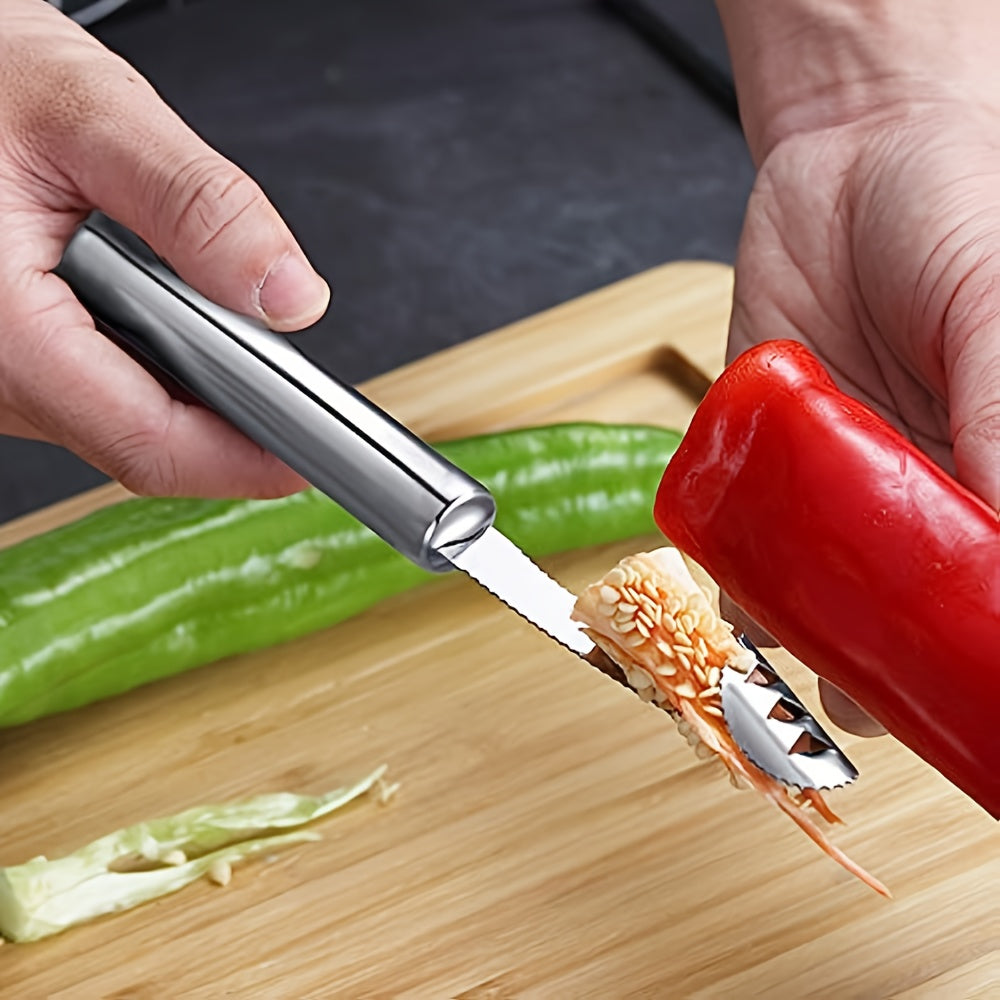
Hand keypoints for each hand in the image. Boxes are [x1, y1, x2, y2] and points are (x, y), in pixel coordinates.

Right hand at [0, 0, 329, 496]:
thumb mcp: (88, 112)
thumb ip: (196, 204)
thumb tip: (286, 294)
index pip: (144, 439)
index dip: (240, 459)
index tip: (307, 453)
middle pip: (138, 441)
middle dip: (227, 425)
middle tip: (293, 391)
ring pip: (118, 424)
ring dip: (191, 396)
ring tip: (235, 343)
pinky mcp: (10, 360)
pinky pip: (94, 394)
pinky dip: (154, 373)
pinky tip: (179, 330)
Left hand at [725, 99, 999, 733]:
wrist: (848, 158)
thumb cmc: (957, 211)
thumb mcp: (994, 314)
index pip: (991, 585)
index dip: (983, 651)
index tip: (970, 701)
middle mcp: (933, 494)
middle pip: (921, 618)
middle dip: (900, 675)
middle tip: (873, 708)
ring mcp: (846, 486)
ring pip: (835, 599)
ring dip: (816, 645)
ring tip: (799, 667)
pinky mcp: (769, 461)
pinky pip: (753, 544)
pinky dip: (743, 582)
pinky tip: (740, 597)